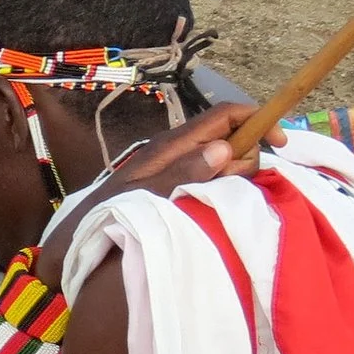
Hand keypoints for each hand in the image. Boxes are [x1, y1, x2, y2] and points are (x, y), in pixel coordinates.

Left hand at [38, 103, 270, 282]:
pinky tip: (214, 202)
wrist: (73, 239)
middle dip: (247, 152)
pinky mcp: (169, 181)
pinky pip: (206, 173)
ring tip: (224, 196)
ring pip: (219, 155)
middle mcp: (172, 149)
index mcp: (169, 145)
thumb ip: (183, 173)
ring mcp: (171, 164)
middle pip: (227, 135)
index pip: (222, 115)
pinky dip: (220, 182)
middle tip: (241, 184)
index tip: (279, 142)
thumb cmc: (106, 215)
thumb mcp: (145, 196)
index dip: (256, 119)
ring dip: (234, 171)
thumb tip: (224, 148)